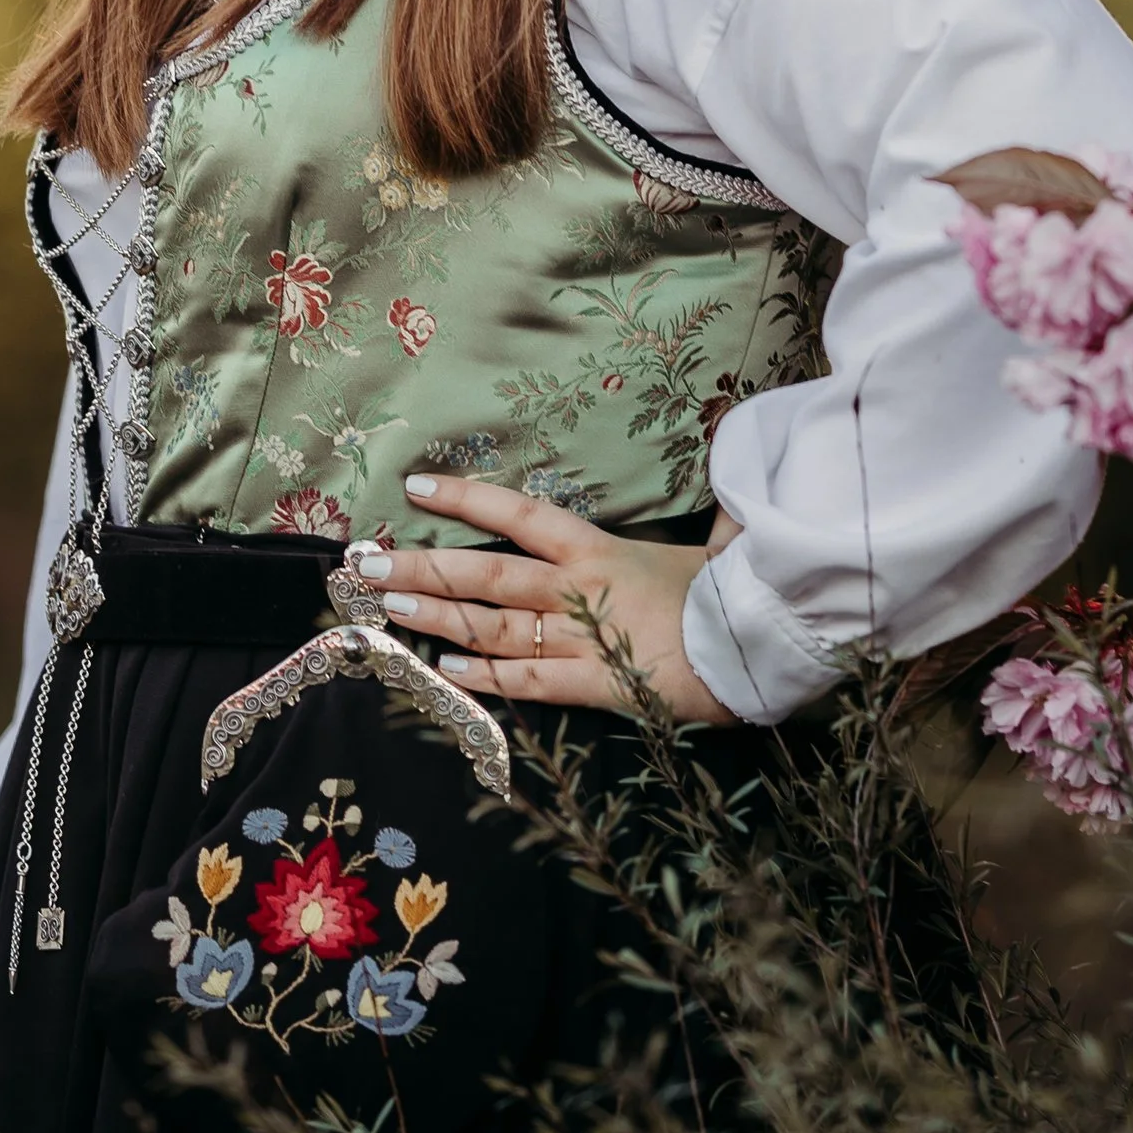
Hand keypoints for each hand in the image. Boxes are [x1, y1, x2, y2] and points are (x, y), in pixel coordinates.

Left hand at [345, 473, 741, 724]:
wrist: (765, 649)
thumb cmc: (736, 592)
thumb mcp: (711, 541)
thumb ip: (702, 506)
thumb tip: (730, 446)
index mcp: (600, 548)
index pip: (520, 512)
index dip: (466, 496)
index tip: (416, 485)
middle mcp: (579, 588)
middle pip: (486, 571)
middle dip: (422, 564)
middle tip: (367, 559)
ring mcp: (581, 638)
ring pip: (493, 624)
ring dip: (436, 614)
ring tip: (386, 605)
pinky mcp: (594, 686)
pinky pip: (527, 682)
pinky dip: (481, 677)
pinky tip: (442, 668)